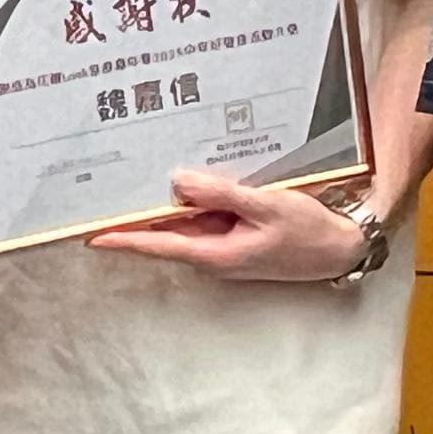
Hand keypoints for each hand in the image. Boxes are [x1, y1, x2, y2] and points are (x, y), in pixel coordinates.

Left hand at [84, 170, 368, 282]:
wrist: (342, 247)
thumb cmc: (308, 230)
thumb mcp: (265, 204)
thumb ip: (220, 194)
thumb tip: (178, 183)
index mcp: (215, 254)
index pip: (157, 246)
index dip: (122, 239)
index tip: (90, 235)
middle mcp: (213, 255)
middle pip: (166, 233)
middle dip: (137, 215)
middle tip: (104, 193)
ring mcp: (225, 246)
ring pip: (186, 223)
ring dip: (166, 205)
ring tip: (134, 179)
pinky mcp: (236, 236)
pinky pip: (206, 217)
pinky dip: (195, 201)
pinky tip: (187, 180)